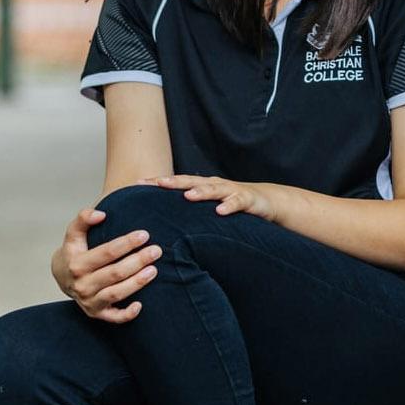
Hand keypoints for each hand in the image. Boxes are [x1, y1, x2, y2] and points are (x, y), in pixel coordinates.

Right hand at [51, 206, 160, 324]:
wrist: (62, 277)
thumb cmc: (74, 251)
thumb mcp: (74, 234)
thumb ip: (84, 219)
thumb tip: (101, 214)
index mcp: (77, 264)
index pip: (106, 253)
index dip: (126, 243)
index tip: (144, 234)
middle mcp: (82, 285)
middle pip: (114, 273)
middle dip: (138, 261)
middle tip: (156, 250)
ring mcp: (89, 301)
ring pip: (116, 294)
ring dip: (137, 283)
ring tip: (154, 270)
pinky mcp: (96, 314)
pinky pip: (113, 318)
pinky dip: (126, 314)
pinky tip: (141, 305)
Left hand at [138, 174, 281, 220]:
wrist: (266, 201)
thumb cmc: (233, 204)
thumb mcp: (209, 207)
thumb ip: (189, 212)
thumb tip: (162, 221)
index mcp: (203, 187)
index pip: (177, 183)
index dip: (158, 182)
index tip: (137, 184)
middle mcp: (215, 185)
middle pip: (192, 182)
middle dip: (174, 182)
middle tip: (158, 183)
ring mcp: (231, 191)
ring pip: (214, 190)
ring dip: (201, 193)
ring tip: (188, 196)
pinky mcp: (247, 200)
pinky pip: (237, 202)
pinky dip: (229, 206)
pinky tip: (221, 211)